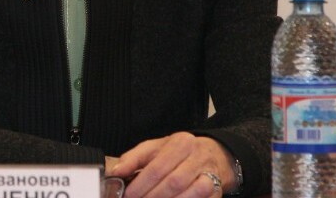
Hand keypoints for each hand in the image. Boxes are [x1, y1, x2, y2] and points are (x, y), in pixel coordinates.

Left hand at [106, 132, 234, 197]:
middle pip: (174, 182)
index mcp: (180, 143)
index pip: (157, 166)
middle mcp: (198, 157)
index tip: (128, 194)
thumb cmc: (178, 153)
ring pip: (192, 193)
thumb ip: (133, 159)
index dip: (141, 184)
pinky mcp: (218, 190)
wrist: (213, 155)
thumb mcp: (154, 148)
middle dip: (153, 196)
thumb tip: (117, 172)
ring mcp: (211, 174)